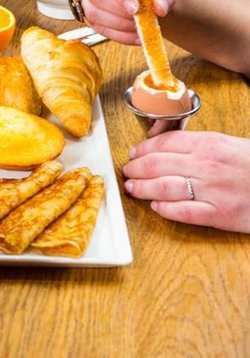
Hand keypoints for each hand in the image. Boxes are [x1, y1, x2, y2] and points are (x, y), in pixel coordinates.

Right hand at [78, 0, 180, 44]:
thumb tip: (159, 8)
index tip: (134, 8)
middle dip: (118, 10)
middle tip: (139, 18)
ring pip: (91, 11)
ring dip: (117, 24)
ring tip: (138, 27)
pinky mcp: (84, 10)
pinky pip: (94, 26)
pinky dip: (116, 34)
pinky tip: (133, 35)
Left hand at [122, 131, 249, 232]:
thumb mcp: (229, 144)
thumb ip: (198, 145)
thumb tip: (164, 146)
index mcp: (210, 143)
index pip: (164, 143)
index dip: (142, 149)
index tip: (133, 154)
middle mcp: (208, 165)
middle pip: (157, 165)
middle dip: (135, 169)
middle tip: (126, 172)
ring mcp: (213, 190)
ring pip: (164, 187)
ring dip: (141, 188)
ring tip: (132, 188)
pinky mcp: (220, 214)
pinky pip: (183, 211)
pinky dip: (164, 208)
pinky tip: (155, 206)